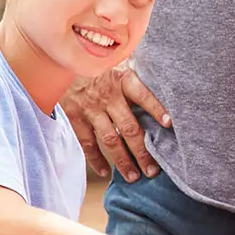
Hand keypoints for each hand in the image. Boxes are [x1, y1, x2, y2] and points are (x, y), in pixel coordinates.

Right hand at [62, 64, 169, 182]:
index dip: (156, 108)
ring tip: (134, 176)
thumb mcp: (120, 59)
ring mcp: (90, 108)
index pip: (143, 95)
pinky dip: (95, 159)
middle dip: (142, 152)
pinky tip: (105, 172)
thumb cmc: (100, 62)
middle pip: (129, 128)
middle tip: (153, 170)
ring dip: (122, 161)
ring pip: (110, 140)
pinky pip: (87, 143)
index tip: (170, 123)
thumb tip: (166, 78)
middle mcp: (107, 96)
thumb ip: (139, 71)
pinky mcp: (75, 116)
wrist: (64, 58)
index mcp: (122, 79)